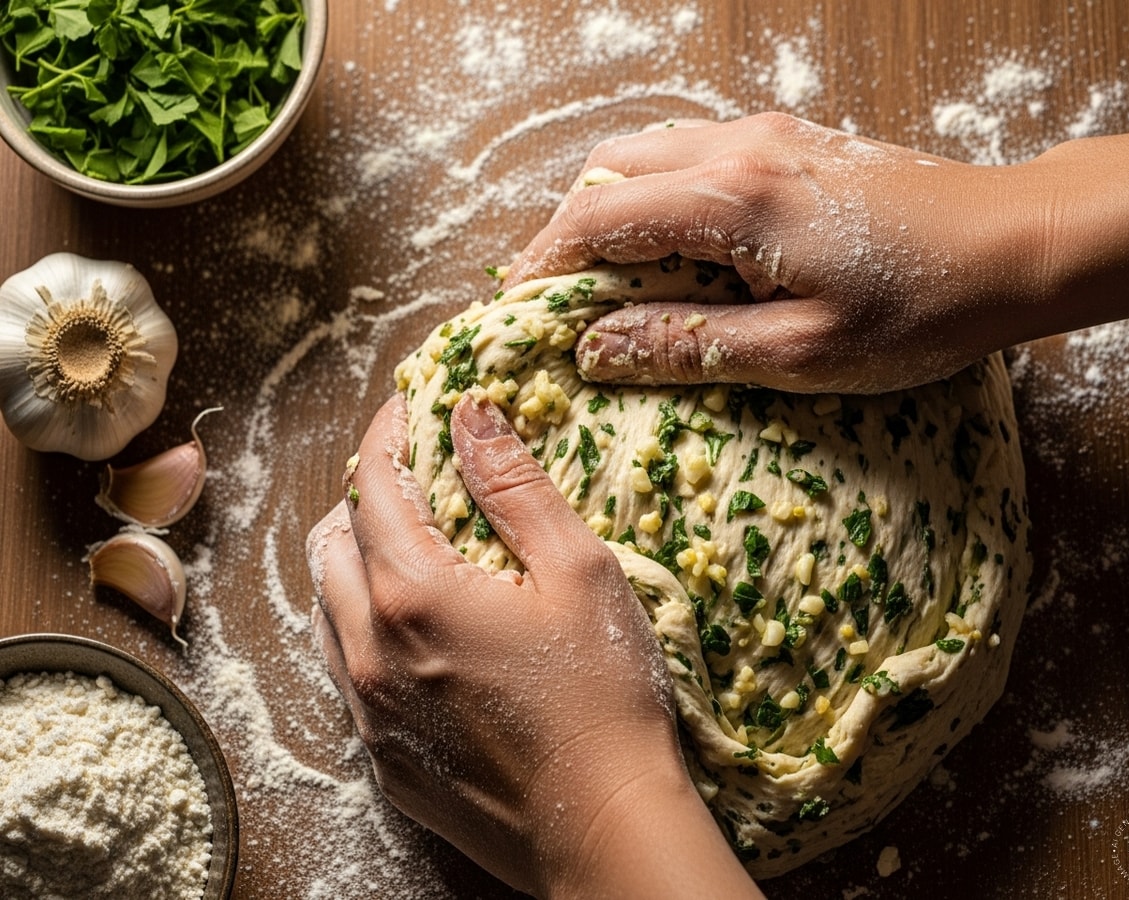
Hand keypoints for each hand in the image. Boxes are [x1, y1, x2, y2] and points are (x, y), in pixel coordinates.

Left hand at [307, 392, 762, 898]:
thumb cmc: (603, 698)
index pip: (373, 484)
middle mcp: (370, 649)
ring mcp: (367, 709)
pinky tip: (413, 629)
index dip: (388, 433)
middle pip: (332, 540)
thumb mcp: (578, 572)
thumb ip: (516, 487)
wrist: (602, 829)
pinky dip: (362, 625)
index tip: (409, 406)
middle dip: (365, 494)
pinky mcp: (381, 755)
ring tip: (410, 548)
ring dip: (356, 560)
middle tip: (416, 479)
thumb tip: (472, 414)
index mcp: (414, 594)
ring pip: (326, 606)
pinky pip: (344, 667)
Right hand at [509, 113, 1128, 392]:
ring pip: (649, 152)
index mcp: (731, 199)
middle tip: (559, 296)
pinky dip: (660, 193)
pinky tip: (675, 246)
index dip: (545, 265)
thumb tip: (596, 348)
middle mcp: (738, 147)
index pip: (598, 218)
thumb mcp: (798, 353)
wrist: (1013, 245)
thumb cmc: (918, 308)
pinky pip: (694, 152)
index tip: (520, 310)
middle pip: (610, 169)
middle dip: (570, 230)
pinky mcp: (792, 142)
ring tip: (608, 275)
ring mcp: (767, 135)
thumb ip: (688, 345)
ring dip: (614, 208)